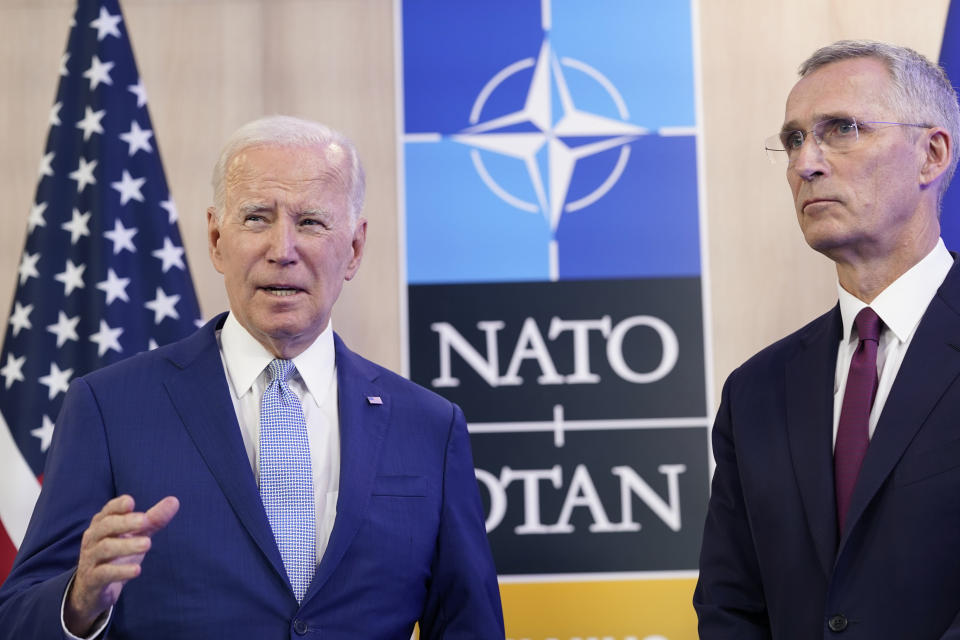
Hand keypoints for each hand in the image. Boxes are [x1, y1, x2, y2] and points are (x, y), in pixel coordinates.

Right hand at [64, 495, 178, 635]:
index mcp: (102, 524)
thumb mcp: (136, 536)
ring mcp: (90, 559)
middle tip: (144, 521)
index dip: (118, 506)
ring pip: (105, 548)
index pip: (108, 511)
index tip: (131, 502)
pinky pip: (104, 573)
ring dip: (126, 545)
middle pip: (106, 526)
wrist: (93, 588)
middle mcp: (93, 539)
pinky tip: (137, 570)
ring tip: (147, 544)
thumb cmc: (117, 554)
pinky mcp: (92, 580)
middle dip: (125, 523)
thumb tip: (174, 501)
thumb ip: (153, 520)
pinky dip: (120, 571)